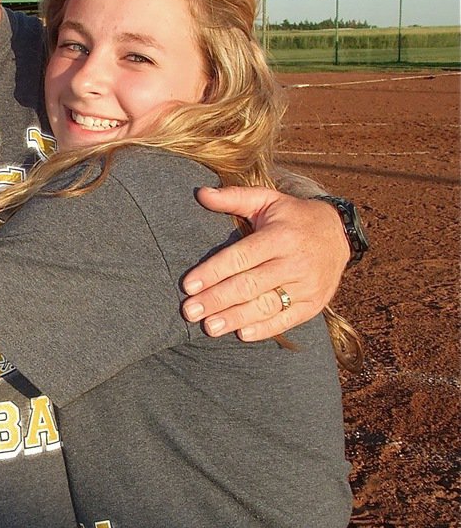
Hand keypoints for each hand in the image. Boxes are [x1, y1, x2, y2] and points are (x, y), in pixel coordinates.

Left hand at [181, 186, 348, 340]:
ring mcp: (307, 285)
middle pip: (249, 285)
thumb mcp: (267, 200)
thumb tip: (201, 193)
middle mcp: (295, 262)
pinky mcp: (314, 303)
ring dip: (235, 318)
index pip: (241, 257)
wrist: (339, 233)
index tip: (188, 285)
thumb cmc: (292, 217)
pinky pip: (287, 320)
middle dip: (216, 299)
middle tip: (189, 311)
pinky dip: (264, 329)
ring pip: (266, 305)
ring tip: (209, 327)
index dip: (213, 272)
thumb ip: (233, 198)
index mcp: (280, 236)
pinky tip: (241, 334)